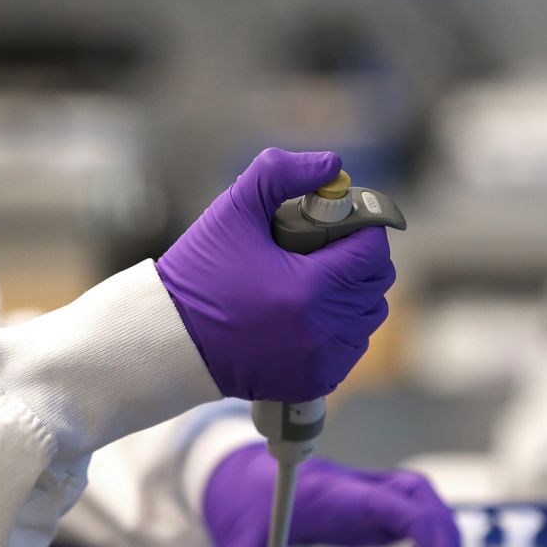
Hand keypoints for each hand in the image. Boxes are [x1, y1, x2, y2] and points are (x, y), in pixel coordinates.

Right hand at [156, 148, 394, 402]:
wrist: (171, 339)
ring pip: (367, 317)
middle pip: (375, 284)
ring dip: (353, 295)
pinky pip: (351, 349)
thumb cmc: (200, 274)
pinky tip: (312, 315)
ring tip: (319, 281)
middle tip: (329, 249)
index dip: (361, 230)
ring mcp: (320, 360)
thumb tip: (331, 165)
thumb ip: (279, 174)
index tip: (340, 224)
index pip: (372, 251)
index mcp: (309, 287)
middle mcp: (322, 329)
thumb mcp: (233, 211)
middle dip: (359, 260)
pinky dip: (341, 330)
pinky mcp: (313, 381)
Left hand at [203, 443, 464, 546]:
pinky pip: (405, 510)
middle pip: (418, 494)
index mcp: (331, 494)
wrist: (231, 471)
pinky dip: (426, 534)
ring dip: (442, 532)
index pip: (393, 502)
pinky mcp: (361, 504)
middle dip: (447, 534)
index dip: (428, 531)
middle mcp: (353, 488)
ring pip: (418, 497)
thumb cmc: (239, 502)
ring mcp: (360, 493)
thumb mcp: (235, 545)